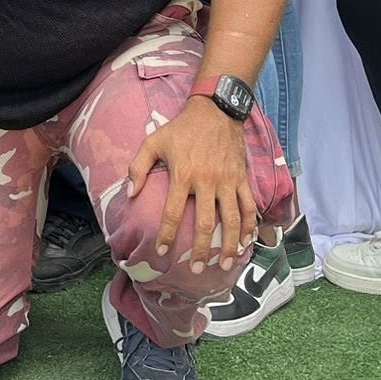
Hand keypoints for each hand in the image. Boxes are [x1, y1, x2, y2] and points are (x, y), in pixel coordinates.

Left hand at [126, 97, 257, 273]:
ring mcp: (228, 180)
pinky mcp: (242, 178)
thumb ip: (138, 167)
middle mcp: (206, 181)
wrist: (215, 110)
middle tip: (195, 269)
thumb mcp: (153, 141)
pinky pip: (249, 206)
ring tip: (225, 265)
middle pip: (204, 223)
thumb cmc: (181, 128)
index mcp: (182, 174)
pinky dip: (250, 226)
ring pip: (231, 219)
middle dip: (200, 250)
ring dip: (229, 245)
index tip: (162, 253)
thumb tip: (130, 193)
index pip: (172, 212)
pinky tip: (248, 242)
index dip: (167, 235)